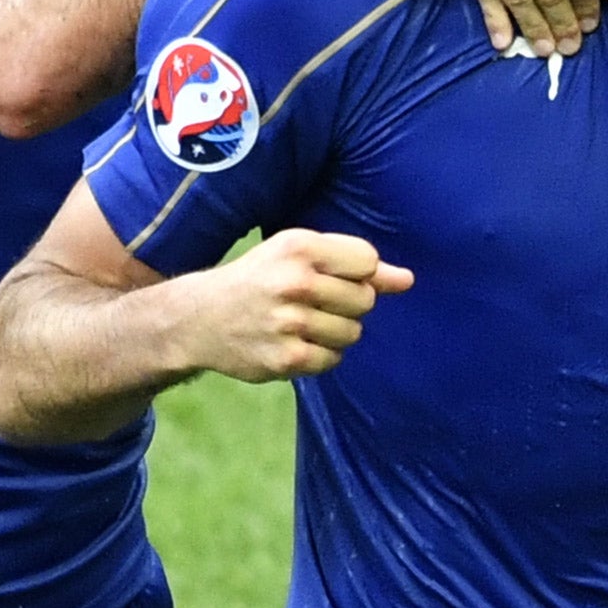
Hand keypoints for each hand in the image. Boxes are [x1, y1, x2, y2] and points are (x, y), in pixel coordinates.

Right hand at [172, 228, 413, 383]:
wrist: (199, 318)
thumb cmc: (261, 278)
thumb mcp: (298, 254)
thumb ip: (355, 263)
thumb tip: (408, 280)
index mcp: (298, 247)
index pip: (367, 261)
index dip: (359, 272)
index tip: (334, 276)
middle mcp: (294, 283)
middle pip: (365, 299)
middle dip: (350, 303)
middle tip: (316, 302)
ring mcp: (289, 323)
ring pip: (353, 333)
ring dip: (337, 331)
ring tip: (305, 322)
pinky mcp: (285, 359)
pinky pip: (333, 360)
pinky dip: (322, 354)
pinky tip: (297, 343)